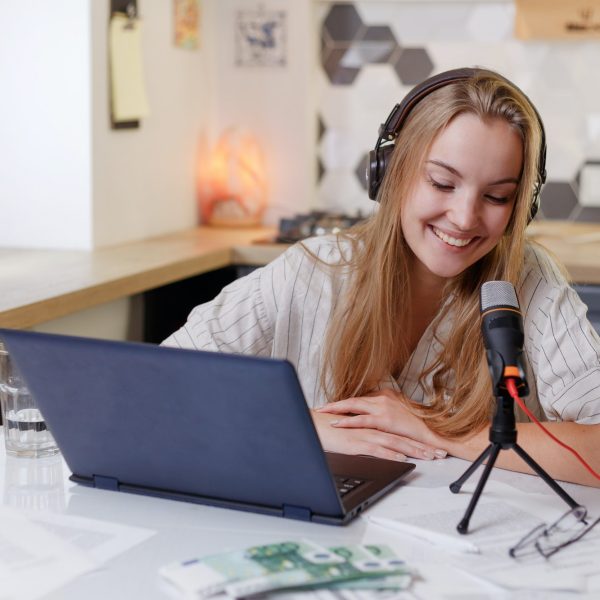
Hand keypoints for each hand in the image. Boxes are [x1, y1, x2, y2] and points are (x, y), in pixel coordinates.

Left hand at [314, 389, 447, 460]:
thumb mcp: (398, 411)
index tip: (330, 407)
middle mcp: (381, 398)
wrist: (432, 429)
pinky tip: (337, 423)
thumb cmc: (416, 423)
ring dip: (336, 409)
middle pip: (352, 399)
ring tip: (322, 413)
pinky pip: (362, 420)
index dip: (343, 404)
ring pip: (353, 406)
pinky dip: (347, 421)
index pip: (359, 399)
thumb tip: (368, 415)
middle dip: (334, 404)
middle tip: (320, 408)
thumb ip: (383, 411)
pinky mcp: (385, 419)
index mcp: (383, 395)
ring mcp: (383, 407)